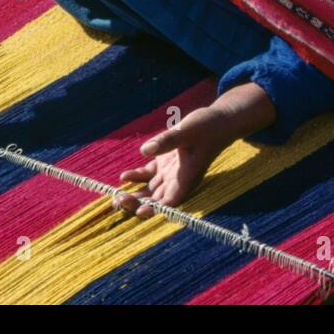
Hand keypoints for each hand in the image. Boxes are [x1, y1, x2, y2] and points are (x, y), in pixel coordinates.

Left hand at [114, 82, 278, 217]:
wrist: (218, 121)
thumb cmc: (207, 127)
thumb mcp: (186, 131)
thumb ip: (166, 141)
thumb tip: (144, 150)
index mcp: (187, 178)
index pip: (170, 202)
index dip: (155, 209)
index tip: (139, 212)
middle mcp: (179, 180)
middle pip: (157, 200)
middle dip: (138, 204)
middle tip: (117, 203)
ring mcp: (172, 172)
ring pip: (150, 190)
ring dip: (135, 195)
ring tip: (114, 199)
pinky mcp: (167, 162)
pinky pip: (149, 176)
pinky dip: (137, 178)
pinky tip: (124, 177)